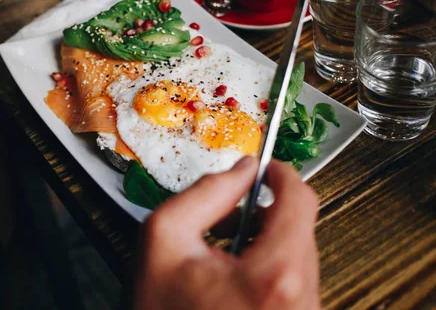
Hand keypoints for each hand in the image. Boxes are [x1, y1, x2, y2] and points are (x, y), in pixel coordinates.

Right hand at [132, 157, 320, 309]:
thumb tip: (240, 171)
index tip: (266, 168)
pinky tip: (234, 271)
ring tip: (224, 247)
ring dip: (264, 237)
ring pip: (298, 251)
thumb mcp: (164, 238)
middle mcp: (299, 300)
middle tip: (227, 213)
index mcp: (272, 276)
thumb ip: (205, 192)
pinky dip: (268, 263)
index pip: (299, 201)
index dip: (281, 173)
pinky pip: (294, 277)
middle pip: (300, 225)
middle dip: (263, 210)